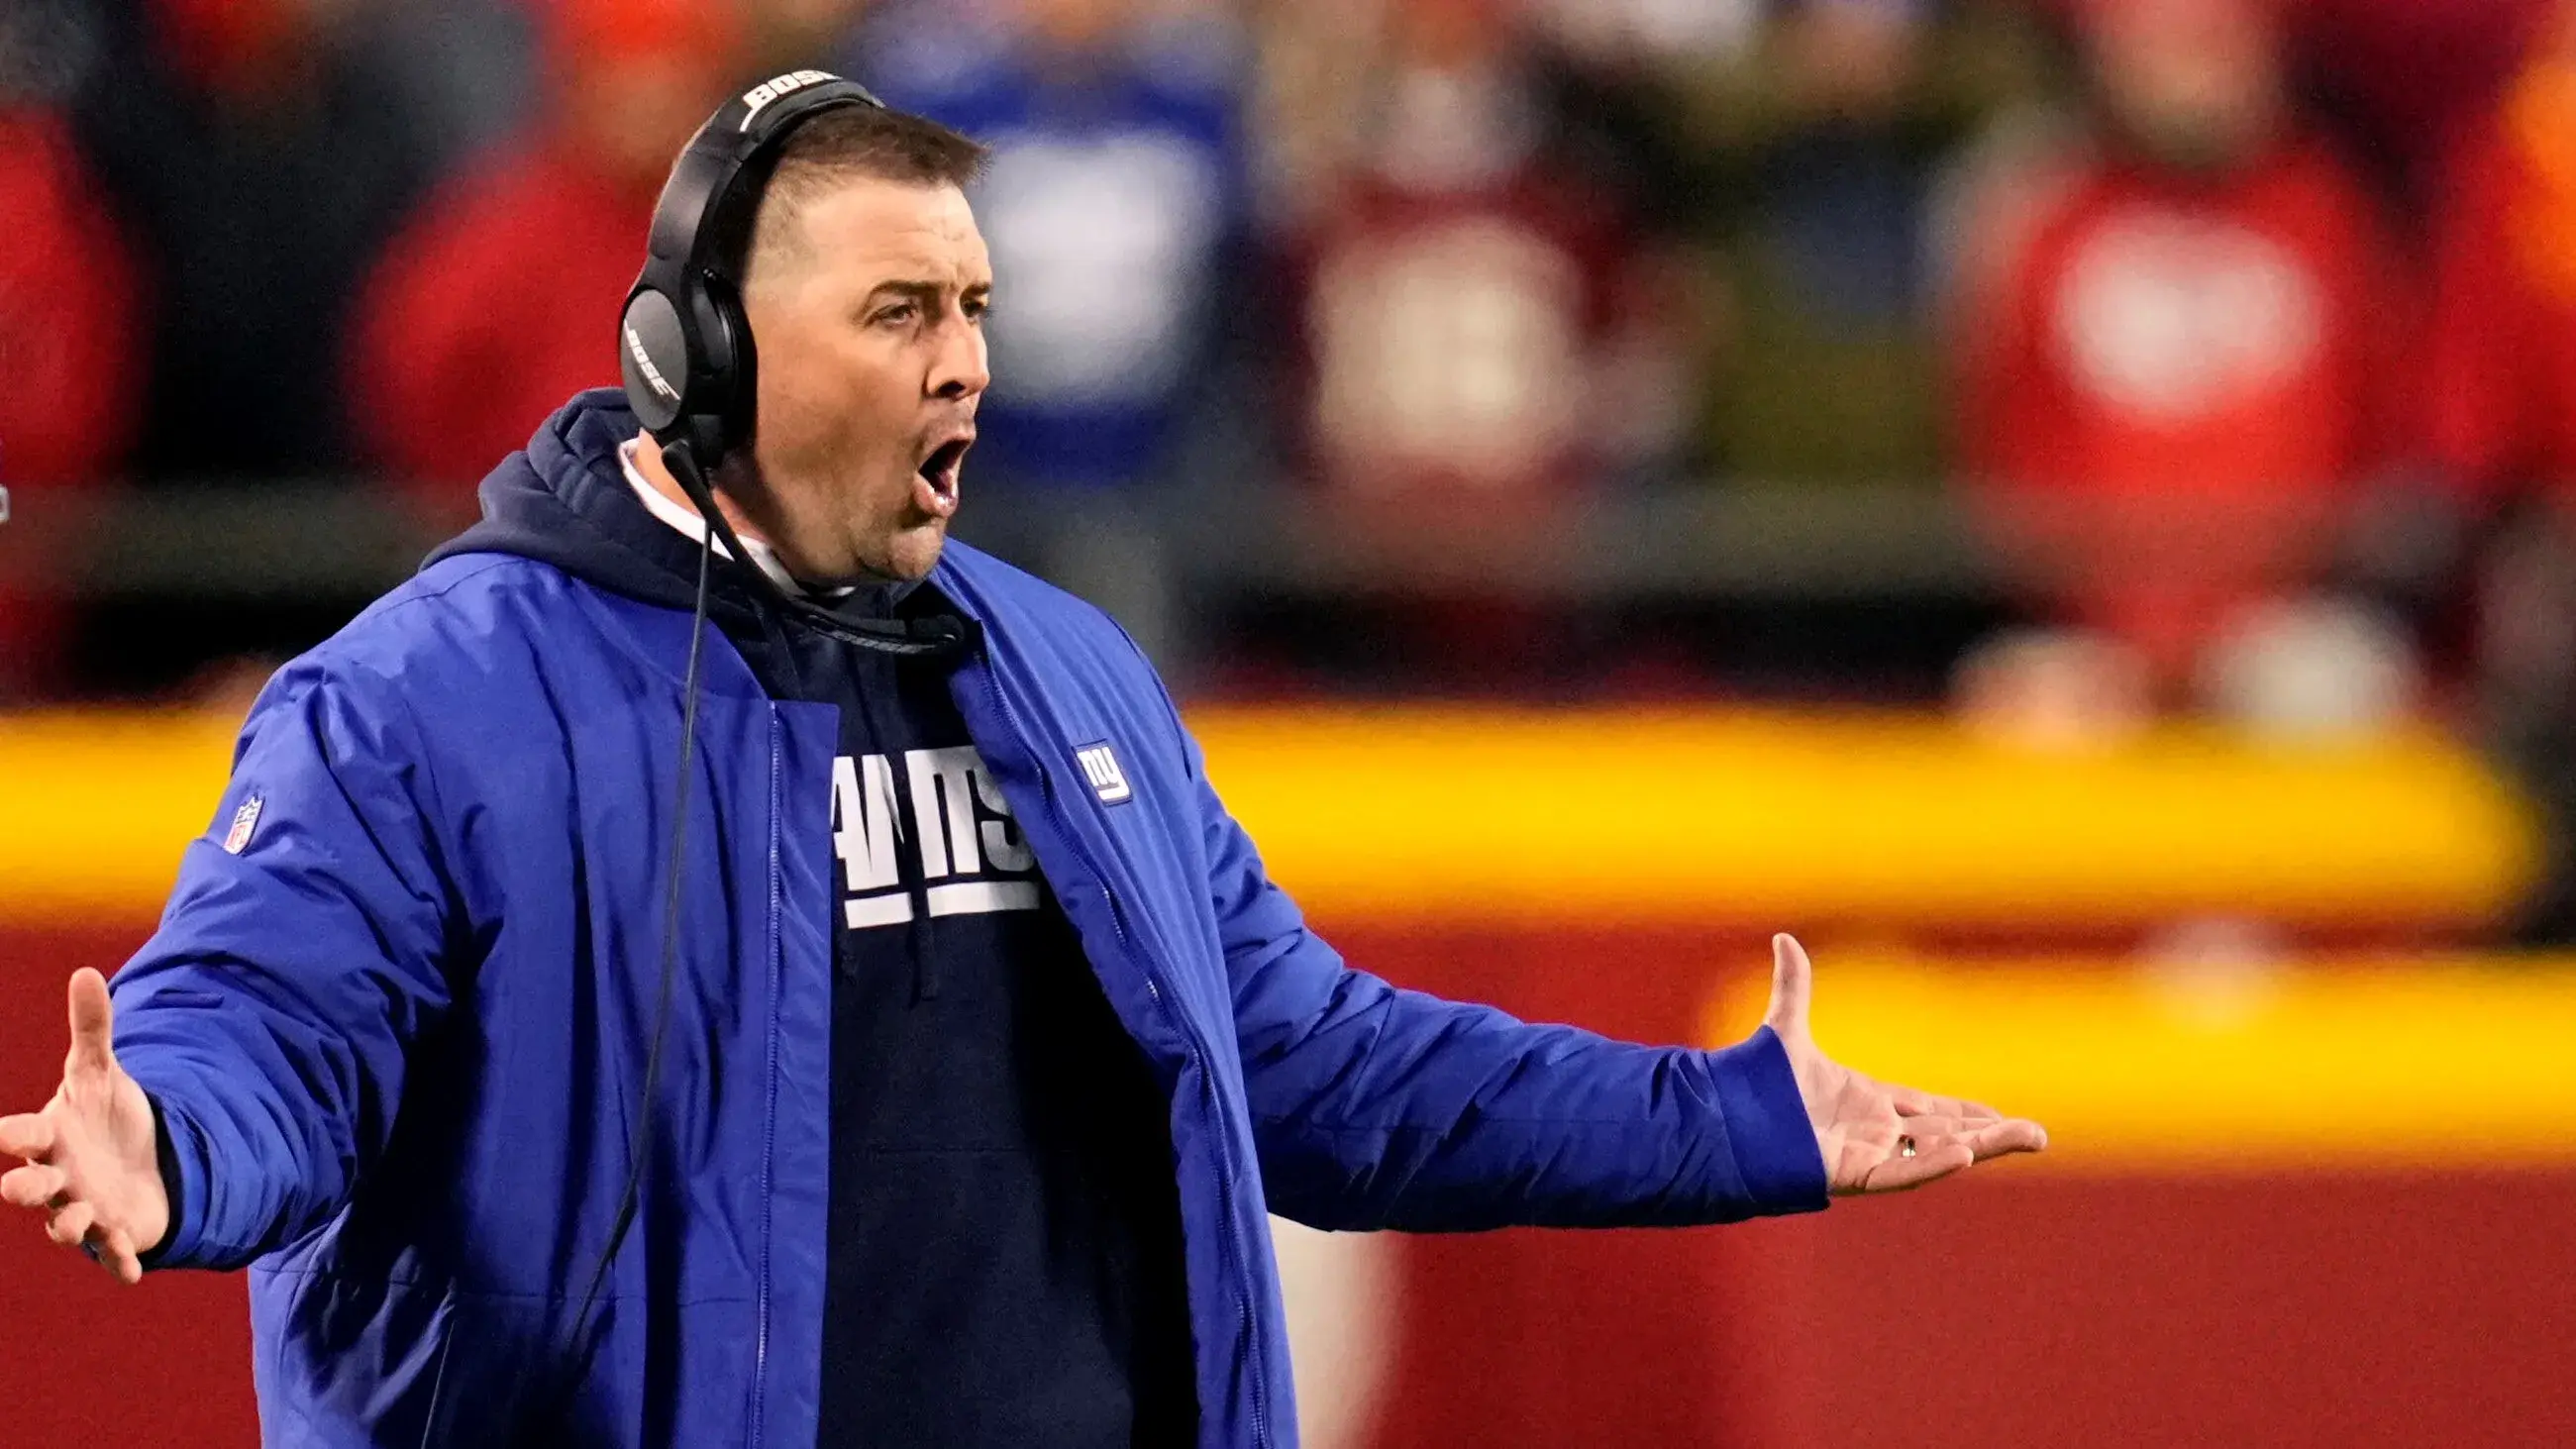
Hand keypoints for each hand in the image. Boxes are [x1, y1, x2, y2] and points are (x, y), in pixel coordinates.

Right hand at [1, 969, 170, 1281]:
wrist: (135, 1159)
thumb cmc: (104, 1117)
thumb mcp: (101, 1074)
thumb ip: (91, 1030)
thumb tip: (85, 971)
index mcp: (50, 1137)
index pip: (22, 1136)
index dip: (13, 1135)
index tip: (5, 1134)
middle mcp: (59, 1177)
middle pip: (29, 1187)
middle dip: (22, 1188)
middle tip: (16, 1186)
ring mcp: (84, 1207)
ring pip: (64, 1224)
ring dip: (69, 1225)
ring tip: (81, 1222)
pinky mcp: (115, 1231)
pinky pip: (112, 1253)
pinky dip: (119, 1262)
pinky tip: (133, 1274)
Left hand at [1763, 935, 2046, 1194]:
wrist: (1725, 1120)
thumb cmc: (1755, 1085)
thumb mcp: (1784, 1029)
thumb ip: (1794, 986)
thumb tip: (1783, 936)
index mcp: (1866, 1101)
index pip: (1928, 1109)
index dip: (1965, 1113)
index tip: (2000, 1115)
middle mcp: (1872, 1131)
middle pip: (1945, 1133)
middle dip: (1992, 1134)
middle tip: (2038, 1136)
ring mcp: (1865, 1154)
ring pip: (1936, 1153)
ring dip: (1981, 1147)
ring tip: (2028, 1138)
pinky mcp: (1851, 1175)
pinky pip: (1899, 1173)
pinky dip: (1931, 1164)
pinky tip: (1965, 1154)